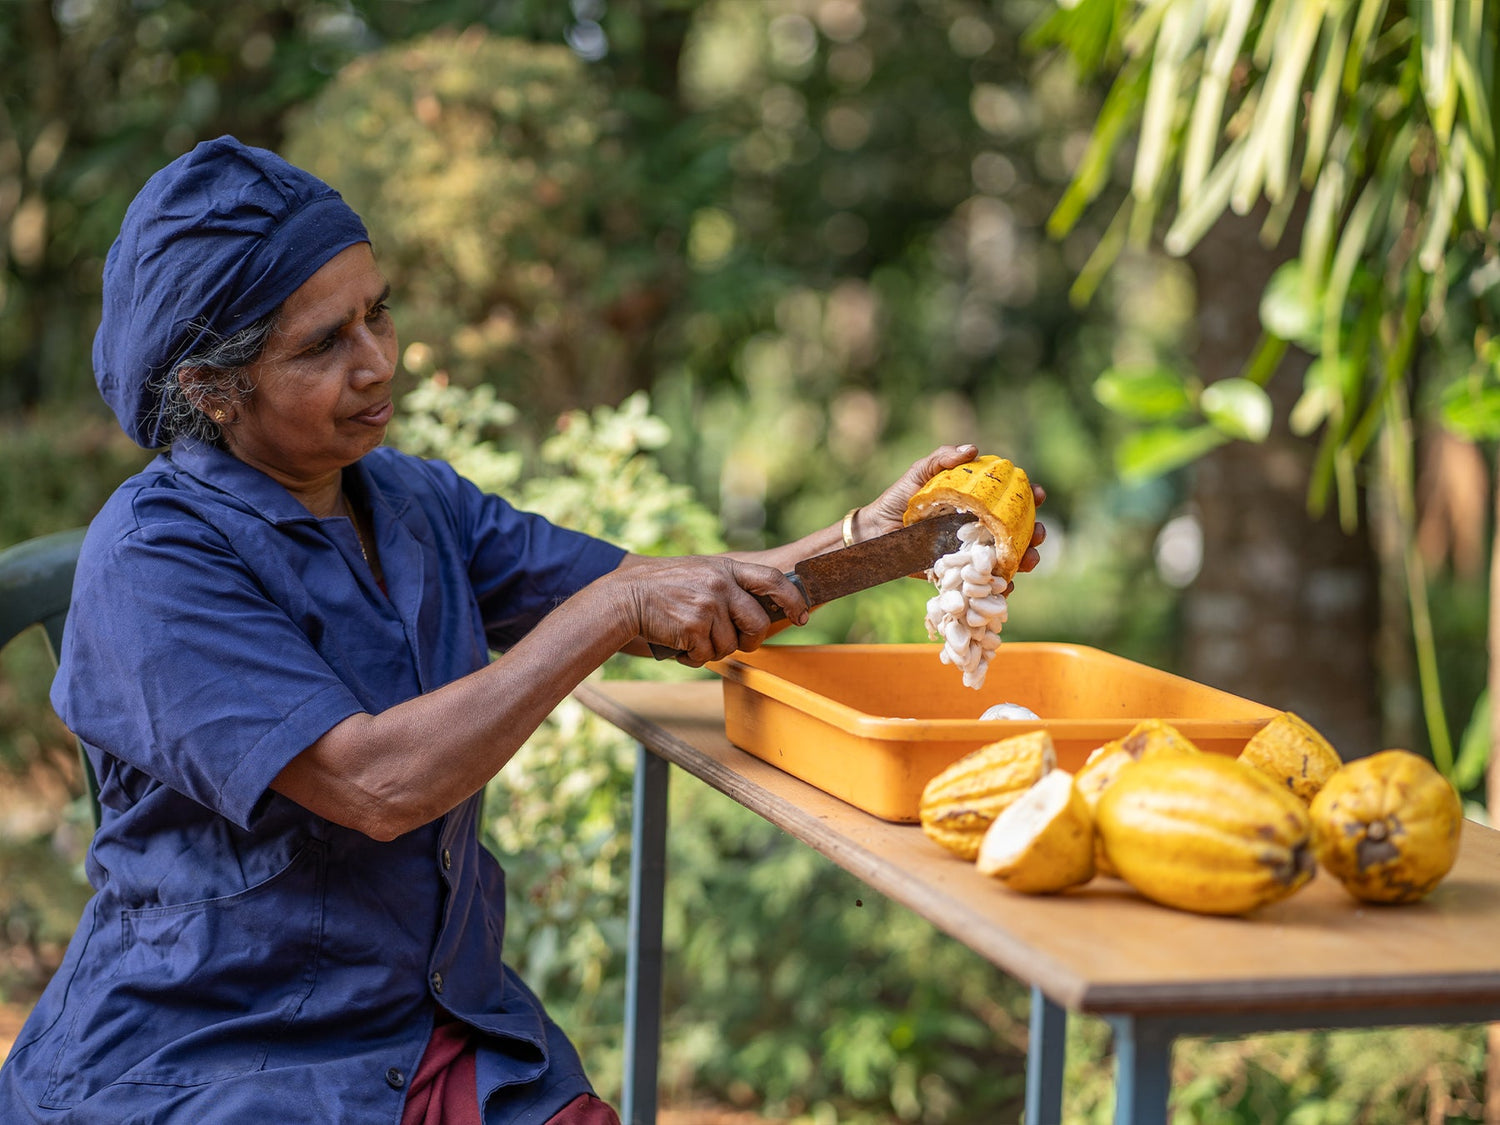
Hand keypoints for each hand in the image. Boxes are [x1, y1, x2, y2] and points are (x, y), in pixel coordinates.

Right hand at [611, 555, 809, 666]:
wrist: (623, 597)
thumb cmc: (660, 587)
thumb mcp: (699, 571)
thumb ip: (727, 583)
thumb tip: (758, 608)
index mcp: (725, 568)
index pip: (772, 579)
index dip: (792, 599)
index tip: (802, 615)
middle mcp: (721, 584)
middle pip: (757, 623)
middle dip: (750, 640)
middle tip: (737, 643)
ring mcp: (708, 606)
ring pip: (730, 645)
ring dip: (712, 650)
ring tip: (690, 638)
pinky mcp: (694, 627)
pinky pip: (706, 656)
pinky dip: (693, 658)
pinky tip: (678, 644)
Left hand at [857, 444, 1047, 590]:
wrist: (876, 532)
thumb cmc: (899, 499)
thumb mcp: (919, 473)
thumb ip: (942, 459)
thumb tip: (973, 450)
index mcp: (975, 505)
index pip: (1010, 501)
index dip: (1029, 498)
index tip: (1038, 495)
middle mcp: (978, 529)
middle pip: (1017, 532)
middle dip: (1035, 533)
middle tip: (1039, 533)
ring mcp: (970, 553)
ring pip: (1007, 559)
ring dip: (1025, 560)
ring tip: (1029, 560)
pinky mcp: (958, 575)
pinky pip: (983, 583)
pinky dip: (999, 587)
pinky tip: (1007, 585)